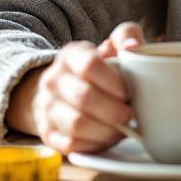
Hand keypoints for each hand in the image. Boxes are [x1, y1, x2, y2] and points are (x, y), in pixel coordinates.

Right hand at [9, 21, 145, 153]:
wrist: (63, 92)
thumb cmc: (100, 71)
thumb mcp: (112, 48)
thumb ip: (127, 36)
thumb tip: (133, 46)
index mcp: (71, 55)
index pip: (89, 65)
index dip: (112, 81)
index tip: (128, 92)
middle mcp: (53, 80)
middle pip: (84, 97)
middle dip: (114, 110)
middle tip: (131, 115)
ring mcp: (47, 107)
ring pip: (76, 124)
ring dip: (106, 130)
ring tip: (122, 128)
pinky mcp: (48, 133)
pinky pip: (71, 144)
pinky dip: (94, 144)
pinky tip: (108, 138)